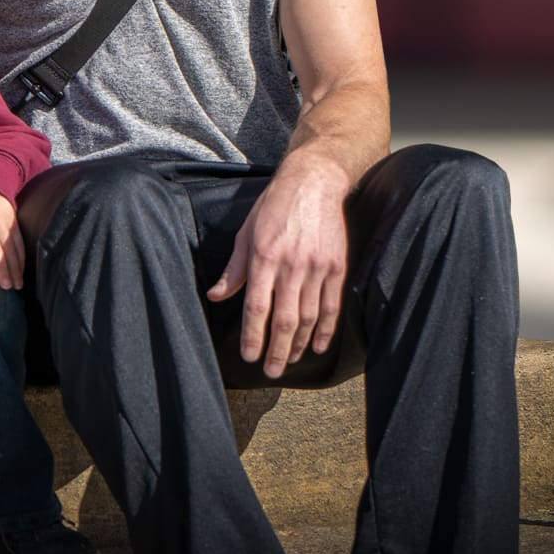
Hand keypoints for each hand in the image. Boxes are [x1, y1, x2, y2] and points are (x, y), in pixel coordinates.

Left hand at [205, 154, 351, 378]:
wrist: (314, 181)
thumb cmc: (274, 205)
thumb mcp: (247, 232)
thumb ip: (234, 269)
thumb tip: (216, 296)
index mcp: (264, 256)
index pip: (256, 307)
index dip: (253, 336)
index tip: (248, 356)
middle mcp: (291, 265)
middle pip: (284, 319)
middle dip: (277, 351)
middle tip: (271, 372)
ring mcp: (317, 267)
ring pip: (308, 317)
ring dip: (300, 344)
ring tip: (291, 361)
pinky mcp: (336, 266)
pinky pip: (331, 305)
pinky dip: (326, 329)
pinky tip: (319, 346)